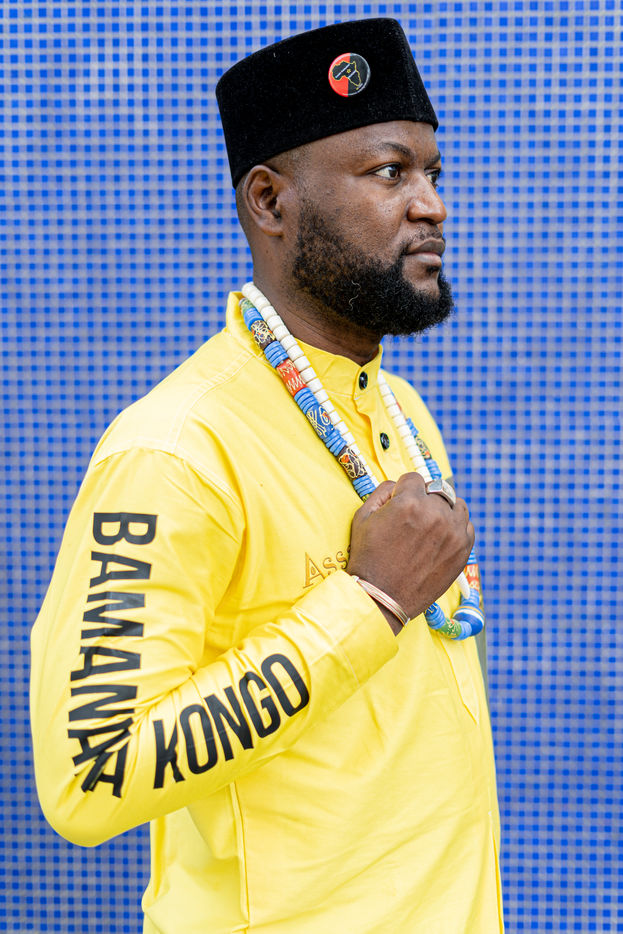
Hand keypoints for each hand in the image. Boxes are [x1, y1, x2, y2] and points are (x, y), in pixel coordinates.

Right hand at [346, 473, 474, 624]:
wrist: (382, 597)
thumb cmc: (369, 558)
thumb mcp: (363, 517)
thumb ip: (382, 491)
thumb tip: (399, 485)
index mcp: (409, 502)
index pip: (414, 478)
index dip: (404, 490)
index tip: (400, 503)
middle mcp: (435, 513)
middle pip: (437, 489)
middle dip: (424, 499)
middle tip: (413, 517)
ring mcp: (453, 532)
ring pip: (456, 504)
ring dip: (444, 509)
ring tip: (430, 525)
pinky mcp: (463, 549)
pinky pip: (467, 526)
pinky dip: (456, 528)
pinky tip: (441, 538)